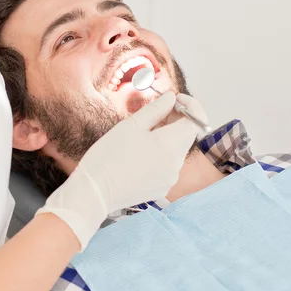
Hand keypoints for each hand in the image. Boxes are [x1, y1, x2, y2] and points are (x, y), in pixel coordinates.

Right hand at [36, 92, 200, 248]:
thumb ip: (156, 109)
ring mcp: (170, 178)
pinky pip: (169, 164)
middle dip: (176, 119)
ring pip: (177, 150)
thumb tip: (171, 97)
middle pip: (187, 135)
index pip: (196, 121)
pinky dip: (162, 152)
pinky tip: (142, 150)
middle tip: (156, 111)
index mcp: (172, 145)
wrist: (95, 192)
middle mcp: (177, 164)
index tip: (175, 99)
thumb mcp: (132, 125)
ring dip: (168, 136)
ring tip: (144, 131)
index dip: (190, 106)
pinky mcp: (162, 188)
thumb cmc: (110, 155)